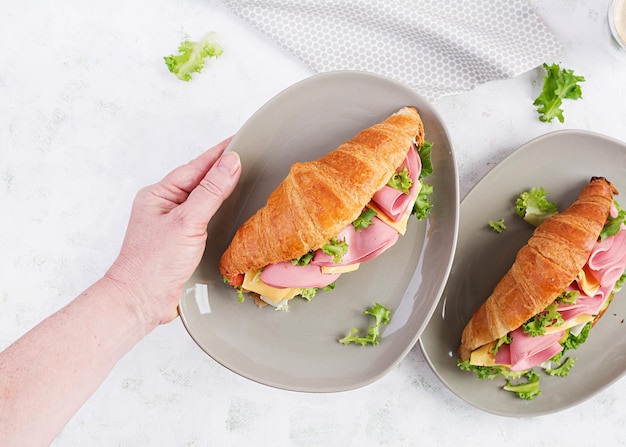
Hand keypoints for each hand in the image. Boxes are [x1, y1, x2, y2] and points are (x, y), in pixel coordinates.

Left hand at [105, 137, 240, 327]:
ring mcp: (172, 225)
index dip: (219, 154)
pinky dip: (218, 211)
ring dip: (221, 189)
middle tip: (248, 156)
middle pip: (199, 181)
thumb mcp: (187, 222)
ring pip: (202, 200)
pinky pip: (203, 219)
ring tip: (243, 177)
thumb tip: (231, 163)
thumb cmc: (154, 263)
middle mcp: (165, 207)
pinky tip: (230, 212)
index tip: (239, 140)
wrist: (140, 302)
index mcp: (159, 195)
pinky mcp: (181, 243)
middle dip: (222, 168)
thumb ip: (210, 192)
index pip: (196, 167)